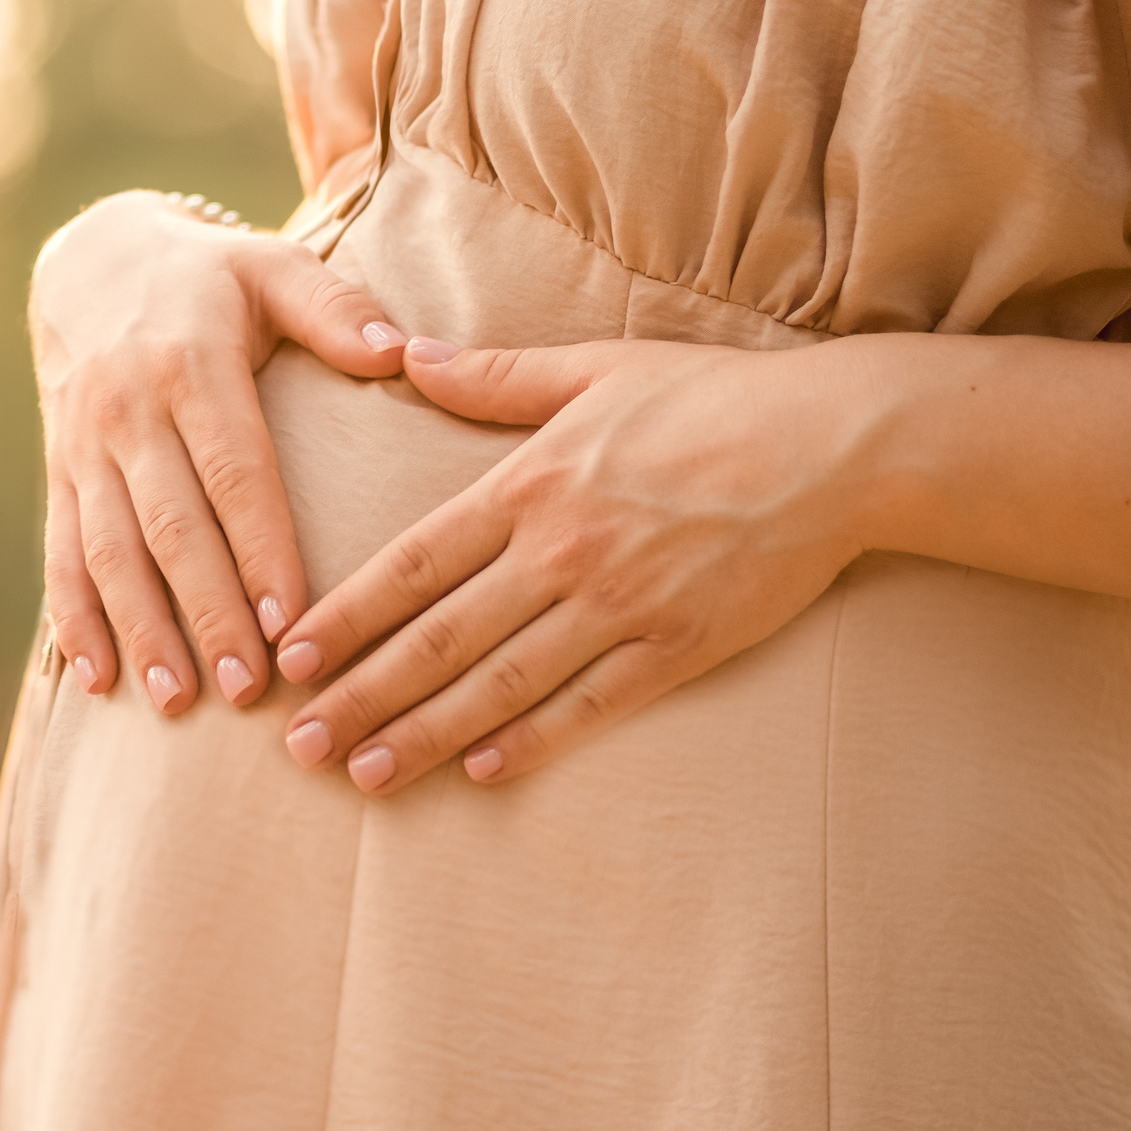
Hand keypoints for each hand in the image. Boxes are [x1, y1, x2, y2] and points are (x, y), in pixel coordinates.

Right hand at [33, 190, 408, 711]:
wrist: (90, 261)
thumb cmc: (208, 276)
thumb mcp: (271, 267)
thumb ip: (336, 309)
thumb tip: (400, 354)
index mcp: (192, 364)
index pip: (232, 470)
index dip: (258, 547)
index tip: (289, 618)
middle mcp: (130, 412)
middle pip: (171, 527)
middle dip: (207, 612)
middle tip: (248, 688)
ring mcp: (85, 449)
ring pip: (109, 552)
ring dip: (142, 630)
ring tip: (178, 701)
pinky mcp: (58, 474)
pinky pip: (61, 554)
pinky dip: (76, 620)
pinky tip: (101, 680)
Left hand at [273, 333, 893, 789]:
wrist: (840, 444)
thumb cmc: (716, 397)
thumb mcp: (595, 368)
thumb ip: (492, 376)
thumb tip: (406, 356)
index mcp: (530, 485)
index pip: (412, 563)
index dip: (346, 616)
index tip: (291, 657)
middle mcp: (561, 553)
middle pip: (437, 638)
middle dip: (361, 696)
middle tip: (299, 746)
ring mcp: (619, 607)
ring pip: (499, 685)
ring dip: (423, 735)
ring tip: (363, 774)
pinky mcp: (678, 649)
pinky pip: (589, 708)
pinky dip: (531, 742)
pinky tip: (478, 773)